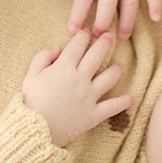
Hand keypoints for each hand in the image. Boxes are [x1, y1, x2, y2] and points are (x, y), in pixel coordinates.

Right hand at [22, 30, 133, 147]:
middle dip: (104, 43)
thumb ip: (42, 58)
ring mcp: (89, 96)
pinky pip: (112, 107)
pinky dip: (123, 102)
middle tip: (109, 36)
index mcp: (63, 67)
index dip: (83, 36)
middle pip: (96, 56)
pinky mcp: (94, 114)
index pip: (77, 45)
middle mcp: (80, 79)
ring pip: (108, 78)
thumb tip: (57, 48)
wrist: (35, 130)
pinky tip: (131, 98)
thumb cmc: (31, 102)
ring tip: (119, 66)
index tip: (86, 32)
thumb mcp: (30, 76)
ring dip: (116, 70)